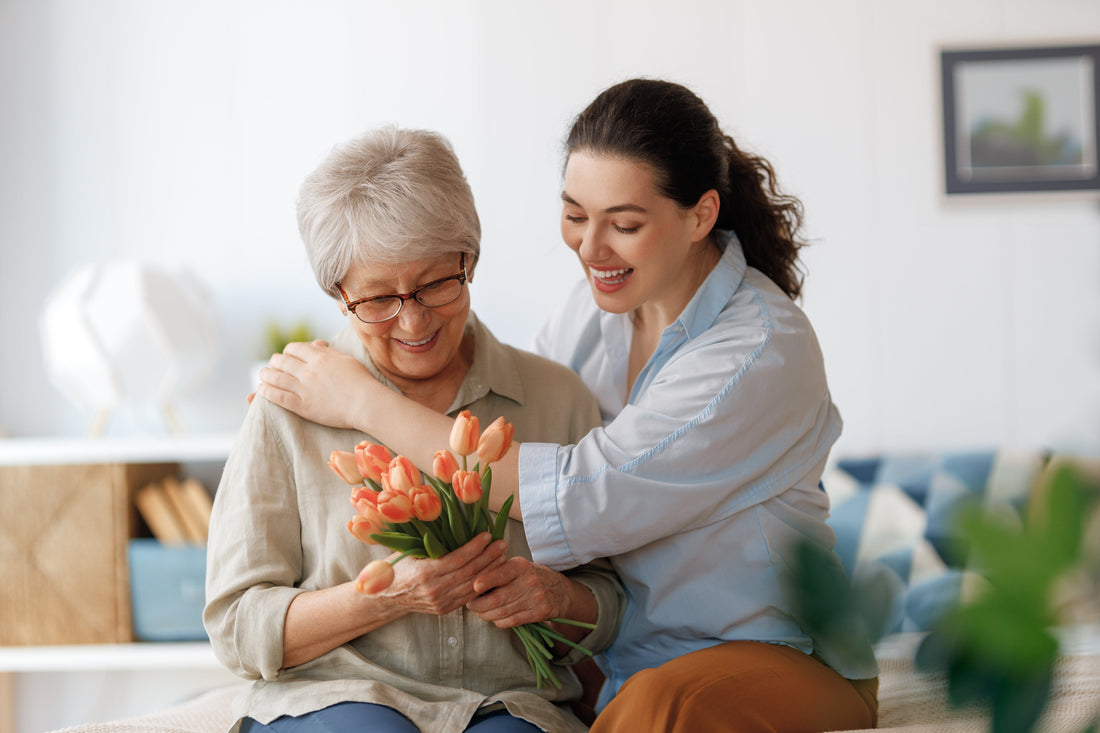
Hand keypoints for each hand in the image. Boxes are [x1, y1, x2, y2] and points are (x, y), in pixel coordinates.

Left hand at [256, 340, 380, 429]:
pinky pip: (278, 397)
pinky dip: (266, 392)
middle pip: (281, 361)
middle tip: (273, 367)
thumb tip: (316, 344)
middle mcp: (309, 370)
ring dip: (266, 375)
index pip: (293, 348)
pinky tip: (261, 390)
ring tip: (263, 376)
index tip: (287, 357)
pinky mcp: (303, 406)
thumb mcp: (346, 359)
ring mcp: (305, 388)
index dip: (287, 352)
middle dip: (274, 362)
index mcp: (320, 357)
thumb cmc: (361, 381)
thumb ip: (328, 352)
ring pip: (275, 377)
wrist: (367, 403)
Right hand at [376, 533, 507, 616]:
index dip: (476, 546)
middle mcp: (434, 589)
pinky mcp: (444, 609)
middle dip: (489, 557)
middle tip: (502, 544)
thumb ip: (432, 543)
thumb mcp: (410, 551)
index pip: (458, 559)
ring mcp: (440, 602)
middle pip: (469, 572)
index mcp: (425, 572)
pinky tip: (491, 573)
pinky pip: (468, 597)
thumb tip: (453, 522)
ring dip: (490, 571)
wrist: (387, 596)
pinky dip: (482, 584)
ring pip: (472, 585)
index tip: (488, 535)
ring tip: (502, 557)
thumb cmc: (398, 567)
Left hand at [466, 556, 574, 628]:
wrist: (560, 590)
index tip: (474, 586)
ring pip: (502, 612)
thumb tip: (472, 580)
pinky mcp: (539, 613)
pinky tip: (494, 617)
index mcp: (522, 566)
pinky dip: (499, 621)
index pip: (502, 573)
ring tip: (479, 612)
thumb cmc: (530, 576)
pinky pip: (512, 621)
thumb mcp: (518, 566)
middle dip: (479, 604)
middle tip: (470, 604)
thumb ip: (498, 571)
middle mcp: (530, 581)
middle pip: (498, 598)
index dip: (487, 580)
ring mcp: (535, 598)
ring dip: (486, 614)